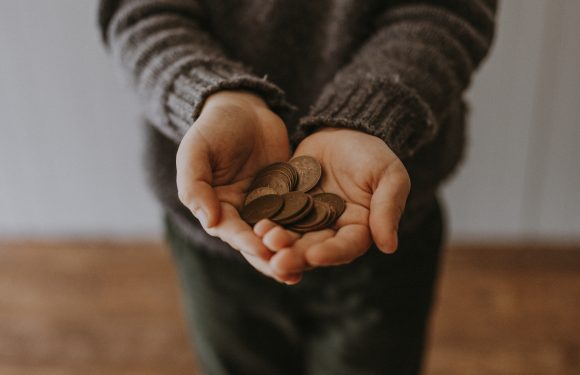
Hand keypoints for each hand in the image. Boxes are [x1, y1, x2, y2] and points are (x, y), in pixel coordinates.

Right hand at [176, 90, 299, 282]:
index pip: (230, 230)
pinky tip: (323, 240)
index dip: (245, 241)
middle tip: (289, 272)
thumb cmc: (214, 127)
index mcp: (216, 207)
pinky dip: (306, 229)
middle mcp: (240, 213)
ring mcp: (266, 206)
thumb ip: (196, 185)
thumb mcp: (196, 150)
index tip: (262, 250)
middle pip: (255, 242)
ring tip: (307, 267)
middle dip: (271, 257)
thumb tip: (210, 221)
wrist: (244, 107)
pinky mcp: (287, 196)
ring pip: (278, 234)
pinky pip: (297, 215)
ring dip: (290, 251)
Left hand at [257, 128, 410, 280]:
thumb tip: (389, 246)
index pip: (346, 247)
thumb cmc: (372, 154)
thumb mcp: (389, 176)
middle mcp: (330, 230)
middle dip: (296, 255)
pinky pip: (274, 216)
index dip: (331, 253)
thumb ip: (387, 208)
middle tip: (278, 261)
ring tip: (264, 240)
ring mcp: (305, 219)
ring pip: (290, 237)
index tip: (315, 256)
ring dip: (277, 243)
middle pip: (313, 248)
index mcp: (358, 229)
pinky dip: (265, 222)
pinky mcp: (285, 205)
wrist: (341, 131)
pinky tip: (254, 225)